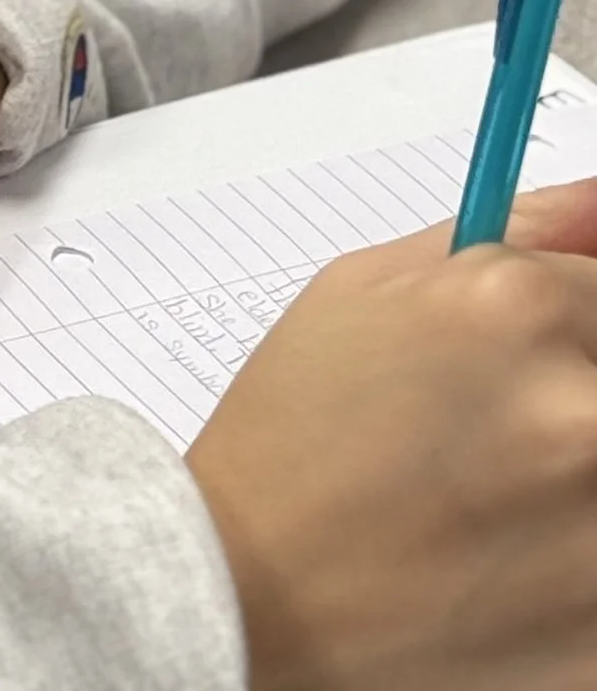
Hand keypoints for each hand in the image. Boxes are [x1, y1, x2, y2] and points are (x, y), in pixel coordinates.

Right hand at [187, 175, 596, 690]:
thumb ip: (508, 236)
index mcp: (520, 310)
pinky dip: (570, 575)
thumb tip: (596, 205)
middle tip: (507, 442)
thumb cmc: (292, 441)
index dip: (579, 326)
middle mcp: (580, 416)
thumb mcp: (364, 292)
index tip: (554, 355)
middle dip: (573, 408)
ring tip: (493, 516)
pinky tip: (501, 575)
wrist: (244, 601)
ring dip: (574, 495)